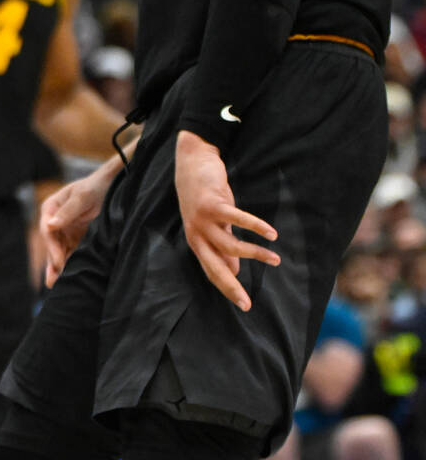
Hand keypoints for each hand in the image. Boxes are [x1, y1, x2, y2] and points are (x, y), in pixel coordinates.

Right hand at [41, 170, 110, 287]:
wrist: (116, 185)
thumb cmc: (96, 186)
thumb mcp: (83, 196)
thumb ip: (68, 211)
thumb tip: (50, 225)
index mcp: (51, 208)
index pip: (47, 231)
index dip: (52, 248)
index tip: (58, 262)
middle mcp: (56, 221)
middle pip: (52, 245)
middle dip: (53, 263)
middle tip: (53, 282)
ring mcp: (66, 231)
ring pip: (60, 252)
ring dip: (60, 268)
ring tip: (59, 286)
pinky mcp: (77, 239)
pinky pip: (72, 253)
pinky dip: (71, 265)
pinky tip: (70, 278)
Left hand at [175, 130, 279, 310]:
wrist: (192, 163)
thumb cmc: (205, 197)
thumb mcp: (213, 225)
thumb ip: (222, 246)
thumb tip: (234, 270)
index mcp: (197, 242)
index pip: (212, 272)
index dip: (227, 288)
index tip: (244, 305)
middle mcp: (197, 234)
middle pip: (215, 267)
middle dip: (231, 286)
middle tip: (247, 303)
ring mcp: (203, 220)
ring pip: (231, 246)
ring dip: (256, 254)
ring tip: (276, 259)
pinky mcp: (212, 204)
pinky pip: (237, 219)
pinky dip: (255, 227)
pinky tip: (271, 234)